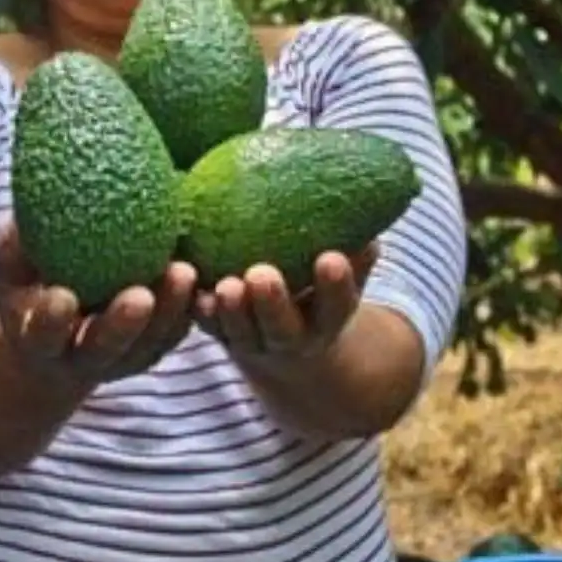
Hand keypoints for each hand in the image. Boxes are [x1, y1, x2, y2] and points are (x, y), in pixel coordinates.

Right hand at [0, 220, 197, 387]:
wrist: (52, 350)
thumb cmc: (27, 294)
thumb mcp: (8, 275)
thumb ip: (12, 249)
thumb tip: (18, 213)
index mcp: (37, 342)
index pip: (41, 335)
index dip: (52, 320)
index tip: (64, 296)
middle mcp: (78, 359)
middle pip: (104, 348)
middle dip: (123, 325)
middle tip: (141, 295)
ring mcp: (118, 362)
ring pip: (147, 345)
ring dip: (168, 314)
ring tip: (184, 272)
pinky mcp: (149, 354)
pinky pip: (173, 337)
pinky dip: (188, 313)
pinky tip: (204, 279)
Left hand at [194, 244, 379, 366]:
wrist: (288, 343)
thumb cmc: (318, 291)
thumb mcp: (343, 277)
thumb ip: (356, 255)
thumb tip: (371, 218)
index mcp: (327, 321)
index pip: (337, 307)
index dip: (335, 286)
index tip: (330, 258)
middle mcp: (291, 338)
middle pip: (283, 330)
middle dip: (272, 305)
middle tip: (261, 275)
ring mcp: (252, 341)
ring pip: (239, 333)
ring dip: (230, 312)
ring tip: (225, 286)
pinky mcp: (219, 335)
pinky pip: (206, 327)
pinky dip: (197, 311)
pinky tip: (189, 290)